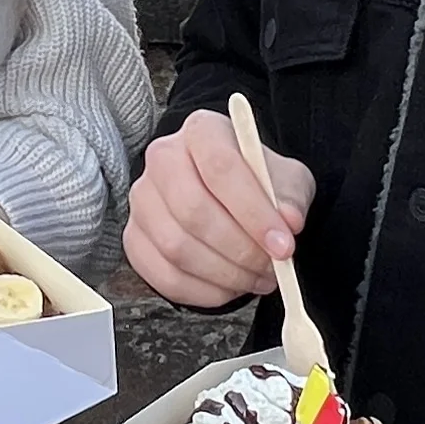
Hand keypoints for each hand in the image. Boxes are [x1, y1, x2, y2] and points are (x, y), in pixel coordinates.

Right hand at [124, 107, 315, 310]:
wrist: (230, 197)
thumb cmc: (258, 185)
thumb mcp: (287, 181)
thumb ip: (290, 198)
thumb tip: (287, 220)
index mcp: (202, 132)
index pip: (220, 167)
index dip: (254, 212)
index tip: (283, 245)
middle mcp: (162, 159)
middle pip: (192, 210)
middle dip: (239, 249)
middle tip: (272, 267)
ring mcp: (142, 200)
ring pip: (176, 247)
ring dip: (224, 274)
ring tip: (256, 277)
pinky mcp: (134, 239)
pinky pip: (164, 275)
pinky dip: (203, 291)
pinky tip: (230, 287)